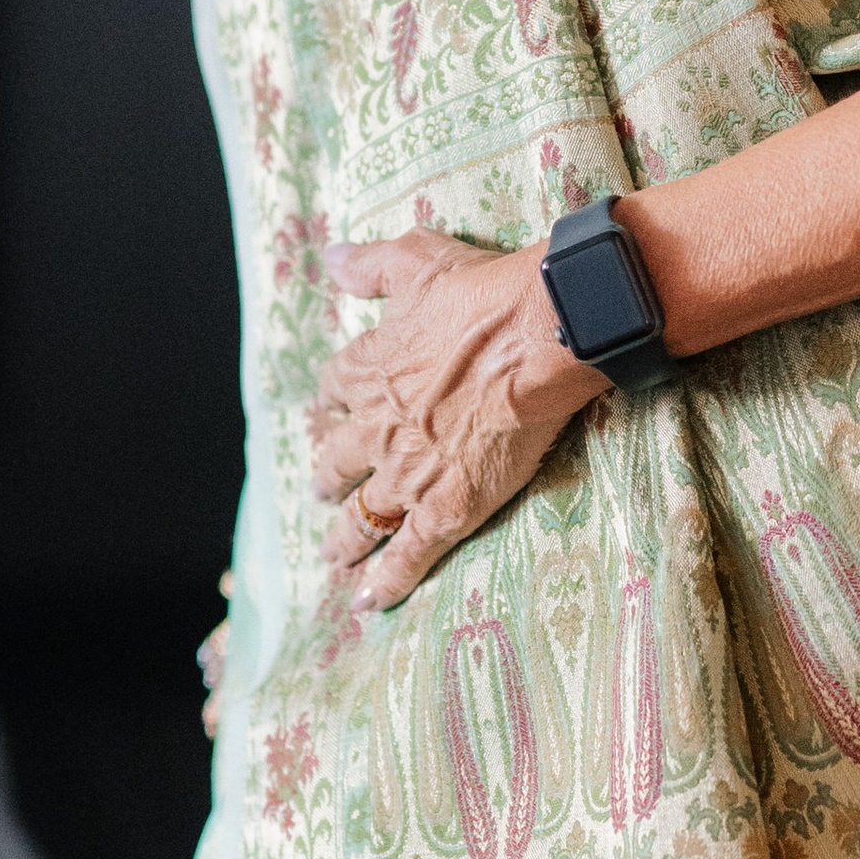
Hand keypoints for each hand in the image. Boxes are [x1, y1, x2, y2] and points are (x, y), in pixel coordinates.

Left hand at [310, 231, 604, 609]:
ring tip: (334, 554)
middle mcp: (378, 427)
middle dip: (329, 475)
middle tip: (322, 487)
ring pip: (363, 515)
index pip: (337, 387)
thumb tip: (331, 258)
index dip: (333, 400)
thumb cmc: (483, 293)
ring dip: (345, 537)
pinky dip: (387, 580)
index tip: (329, 409)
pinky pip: (408, 553)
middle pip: (340, 459)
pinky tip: (368, 600)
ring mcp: (409, 473)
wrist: (538, 336)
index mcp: (370, 368)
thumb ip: (370, 266)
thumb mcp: (417, 261)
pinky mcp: (446, 508)